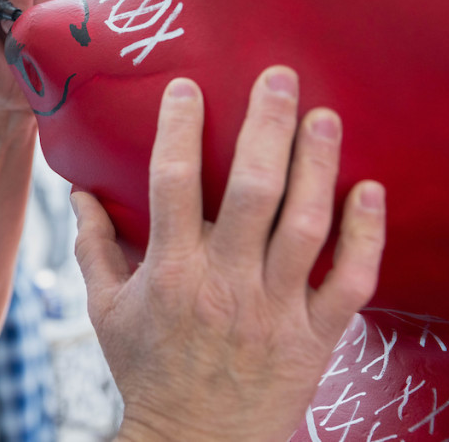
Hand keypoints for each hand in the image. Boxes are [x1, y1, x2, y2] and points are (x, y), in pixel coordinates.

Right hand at [72, 66, 386, 441]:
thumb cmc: (148, 371)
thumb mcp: (104, 310)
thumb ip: (93, 247)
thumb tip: (78, 192)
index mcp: (169, 273)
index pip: (171, 184)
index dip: (179, 130)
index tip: (188, 88)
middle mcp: (224, 284)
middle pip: (251, 191)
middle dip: (266, 127)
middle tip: (279, 78)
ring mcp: (274, 310)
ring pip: (305, 225)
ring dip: (317, 165)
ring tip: (324, 117)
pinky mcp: (314, 337)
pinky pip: (350, 282)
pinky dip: (365, 236)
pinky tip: (369, 190)